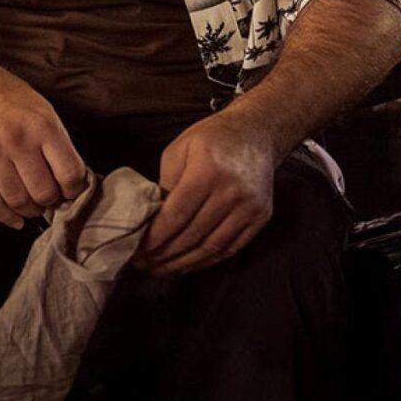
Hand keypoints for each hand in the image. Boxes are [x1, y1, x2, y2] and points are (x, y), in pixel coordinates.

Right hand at [0, 48, 87, 228]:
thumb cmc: (10, 99)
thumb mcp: (43, 110)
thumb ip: (59, 144)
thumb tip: (74, 183)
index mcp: (43, 125)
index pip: (70, 173)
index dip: (74, 190)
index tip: (71, 192)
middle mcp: (17, 139)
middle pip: (44, 193)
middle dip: (51, 203)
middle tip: (50, 200)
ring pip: (18, 202)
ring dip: (29, 211)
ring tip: (33, 206)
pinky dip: (6, 217)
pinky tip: (15, 218)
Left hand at [133, 108, 275, 274]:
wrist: (256, 132)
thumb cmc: (212, 137)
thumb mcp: (179, 148)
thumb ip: (165, 182)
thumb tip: (153, 217)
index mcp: (207, 171)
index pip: (176, 215)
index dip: (156, 237)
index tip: (138, 250)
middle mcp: (231, 191)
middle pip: (193, 234)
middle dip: (165, 254)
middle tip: (145, 264)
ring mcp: (250, 206)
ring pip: (212, 247)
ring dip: (184, 263)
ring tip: (163, 269)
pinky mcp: (261, 216)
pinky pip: (232, 248)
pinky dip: (208, 260)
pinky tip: (189, 263)